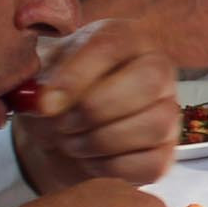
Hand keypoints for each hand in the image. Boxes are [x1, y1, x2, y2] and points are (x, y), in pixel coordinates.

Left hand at [5, 17, 184, 192]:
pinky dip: (113, 168)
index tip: (45, 105)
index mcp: (124, 38)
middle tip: (61, 125)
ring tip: (71, 143)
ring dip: (100, 142)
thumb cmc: (53, 97)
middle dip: (93, 111)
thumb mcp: (40, 77)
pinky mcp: (167, 152)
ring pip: (153, 125)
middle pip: (146, 83)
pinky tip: (91, 161)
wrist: (57, 134)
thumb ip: (38, 80)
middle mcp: (157, 68)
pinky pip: (152, 163)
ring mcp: (169, 111)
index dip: (76, 77)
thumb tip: (45, 100)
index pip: (110, 47)